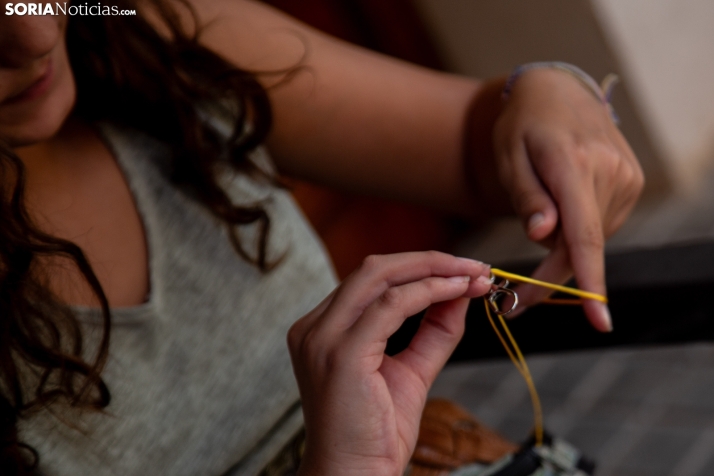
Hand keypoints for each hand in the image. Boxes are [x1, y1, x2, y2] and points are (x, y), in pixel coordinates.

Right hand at [287, 252, 491, 475]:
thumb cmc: (375, 434)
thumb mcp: (411, 371)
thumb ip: (433, 331)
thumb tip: (460, 293)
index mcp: (323, 328)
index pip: (371, 281)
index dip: (420, 269)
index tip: (463, 273)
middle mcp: (314, 328)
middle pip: (374, 268)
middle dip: (430, 260)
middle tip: (474, 265)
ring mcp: (322, 338)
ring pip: (380, 276)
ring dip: (434, 270)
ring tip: (472, 275)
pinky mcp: (341, 353)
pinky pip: (391, 305)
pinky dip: (429, 292)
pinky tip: (457, 292)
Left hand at [490, 68, 643, 330]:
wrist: (558, 91)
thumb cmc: (522, 125)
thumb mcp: (508, 156)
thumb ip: (526, 197)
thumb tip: (544, 237)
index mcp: (573, 164)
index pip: (584, 234)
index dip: (589, 281)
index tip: (599, 321)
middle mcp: (609, 172)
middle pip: (581, 246)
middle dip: (548, 278)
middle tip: (514, 302)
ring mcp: (626, 177)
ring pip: (590, 239)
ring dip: (561, 247)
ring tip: (539, 215)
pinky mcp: (632, 181)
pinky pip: (599, 224)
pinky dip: (576, 229)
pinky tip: (561, 204)